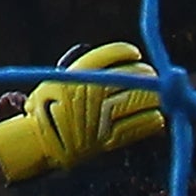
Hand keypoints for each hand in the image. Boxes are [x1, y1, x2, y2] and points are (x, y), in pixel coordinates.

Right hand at [0, 43, 164, 183]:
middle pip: (126, 78)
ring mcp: (98, 119)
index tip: (135, 53)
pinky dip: (150, 121)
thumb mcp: (54, 83)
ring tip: (158, 95)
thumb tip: (91, 50)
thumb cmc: (47, 110)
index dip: (124, 52)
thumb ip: (76, 68)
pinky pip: (134, 128)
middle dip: (143, 75)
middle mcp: (88, 96)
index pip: (106, 57)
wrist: (37, 145)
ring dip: (151, 97)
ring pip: (134, 101)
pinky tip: (157, 117)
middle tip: (151, 74)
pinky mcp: (105, 140)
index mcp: (74, 79)